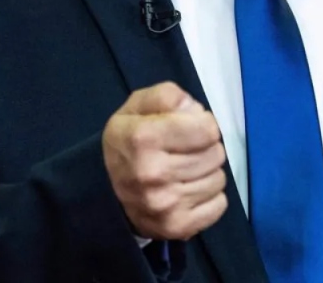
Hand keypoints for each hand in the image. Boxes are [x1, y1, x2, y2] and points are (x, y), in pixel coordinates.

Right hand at [102, 82, 228, 240]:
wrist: (103, 189)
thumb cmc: (129, 140)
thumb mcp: (138, 105)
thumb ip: (168, 96)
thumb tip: (196, 112)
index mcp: (144, 138)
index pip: (208, 129)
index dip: (203, 124)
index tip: (190, 128)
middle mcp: (152, 173)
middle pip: (216, 154)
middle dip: (206, 148)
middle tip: (186, 151)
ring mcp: (164, 204)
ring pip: (219, 179)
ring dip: (207, 172)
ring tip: (186, 171)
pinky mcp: (175, 227)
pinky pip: (218, 206)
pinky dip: (210, 197)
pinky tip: (190, 191)